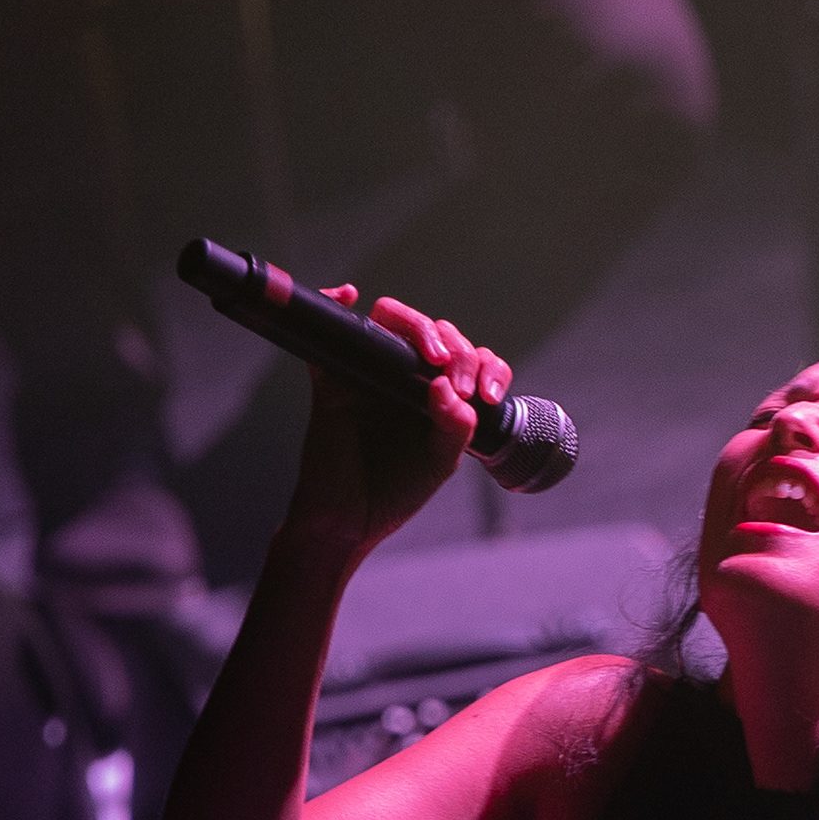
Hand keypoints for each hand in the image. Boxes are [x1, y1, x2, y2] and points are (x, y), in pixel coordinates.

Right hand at [283, 290, 500, 555]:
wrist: (346, 523)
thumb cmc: (393, 493)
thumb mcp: (440, 463)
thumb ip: (455, 428)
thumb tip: (447, 386)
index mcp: (437, 393)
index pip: (468, 358)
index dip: (485, 365)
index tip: (488, 394)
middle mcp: (404, 375)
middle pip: (434, 333)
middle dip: (458, 350)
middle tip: (459, 386)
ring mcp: (368, 372)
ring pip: (392, 323)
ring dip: (418, 327)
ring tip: (434, 357)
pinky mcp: (332, 378)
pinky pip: (330, 333)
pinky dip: (333, 304)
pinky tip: (347, 295)